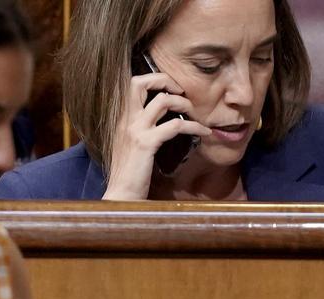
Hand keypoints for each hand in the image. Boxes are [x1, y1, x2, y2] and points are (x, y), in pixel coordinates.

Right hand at [104, 72, 211, 199]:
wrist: (121, 194)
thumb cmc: (129, 172)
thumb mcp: (130, 143)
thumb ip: (140, 127)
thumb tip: (162, 117)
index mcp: (120, 117)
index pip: (132, 83)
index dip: (153, 78)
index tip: (170, 88)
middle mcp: (124, 119)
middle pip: (140, 82)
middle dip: (165, 80)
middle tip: (181, 91)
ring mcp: (134, 130)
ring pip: (163, 101)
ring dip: (184, 103)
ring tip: (195, 114)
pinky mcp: (146, 144)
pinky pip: (176, 126)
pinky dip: (194, 126)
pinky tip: (203, 132)